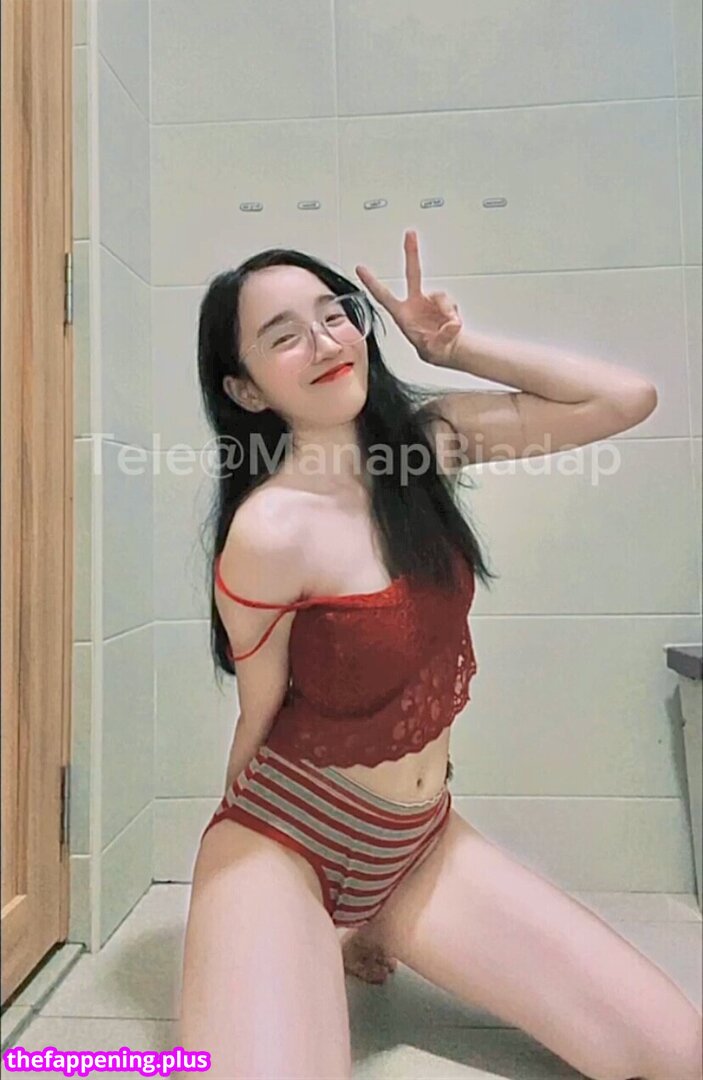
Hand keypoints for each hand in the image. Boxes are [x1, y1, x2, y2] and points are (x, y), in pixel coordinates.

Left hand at [355, 229, 463, 366]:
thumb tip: (451, 324)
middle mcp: (415, 304)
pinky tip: (452, 324)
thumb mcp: (433, 350)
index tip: (360, 268)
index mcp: (403, 315)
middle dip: (412, 252)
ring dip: (446, 310)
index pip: (383, 296)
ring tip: (448, 327)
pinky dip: (453, 313)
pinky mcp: (444, 304)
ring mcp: (430, 302)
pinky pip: (450, 302)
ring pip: (440, 295)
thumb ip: (442, 337)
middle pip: (413, 273)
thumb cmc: (434, 350)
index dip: (372, 283)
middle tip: (410, 234)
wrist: (450, 351)